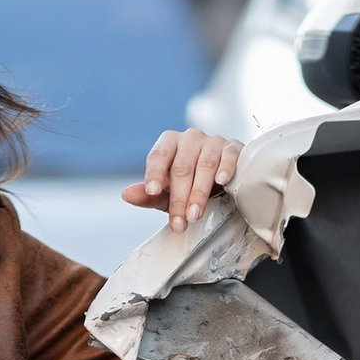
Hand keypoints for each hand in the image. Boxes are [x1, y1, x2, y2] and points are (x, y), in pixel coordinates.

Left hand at [121, 129, 243, 233]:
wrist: (220, 182)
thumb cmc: (189, 185)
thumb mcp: (166, 194)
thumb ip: (147, 195)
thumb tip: (127, 195)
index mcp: (169, 143)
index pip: (158, 156)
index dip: (154, 174)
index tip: (152, 191)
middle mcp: (190, 138)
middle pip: (181, 167)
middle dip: (179, 198)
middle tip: (179, 222)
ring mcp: (212, 141)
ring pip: (205, 165)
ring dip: (199, 192)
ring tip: (195, 214)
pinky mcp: (232, 147)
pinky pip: (230, 155)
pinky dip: (226, 168)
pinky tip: (221, 181)